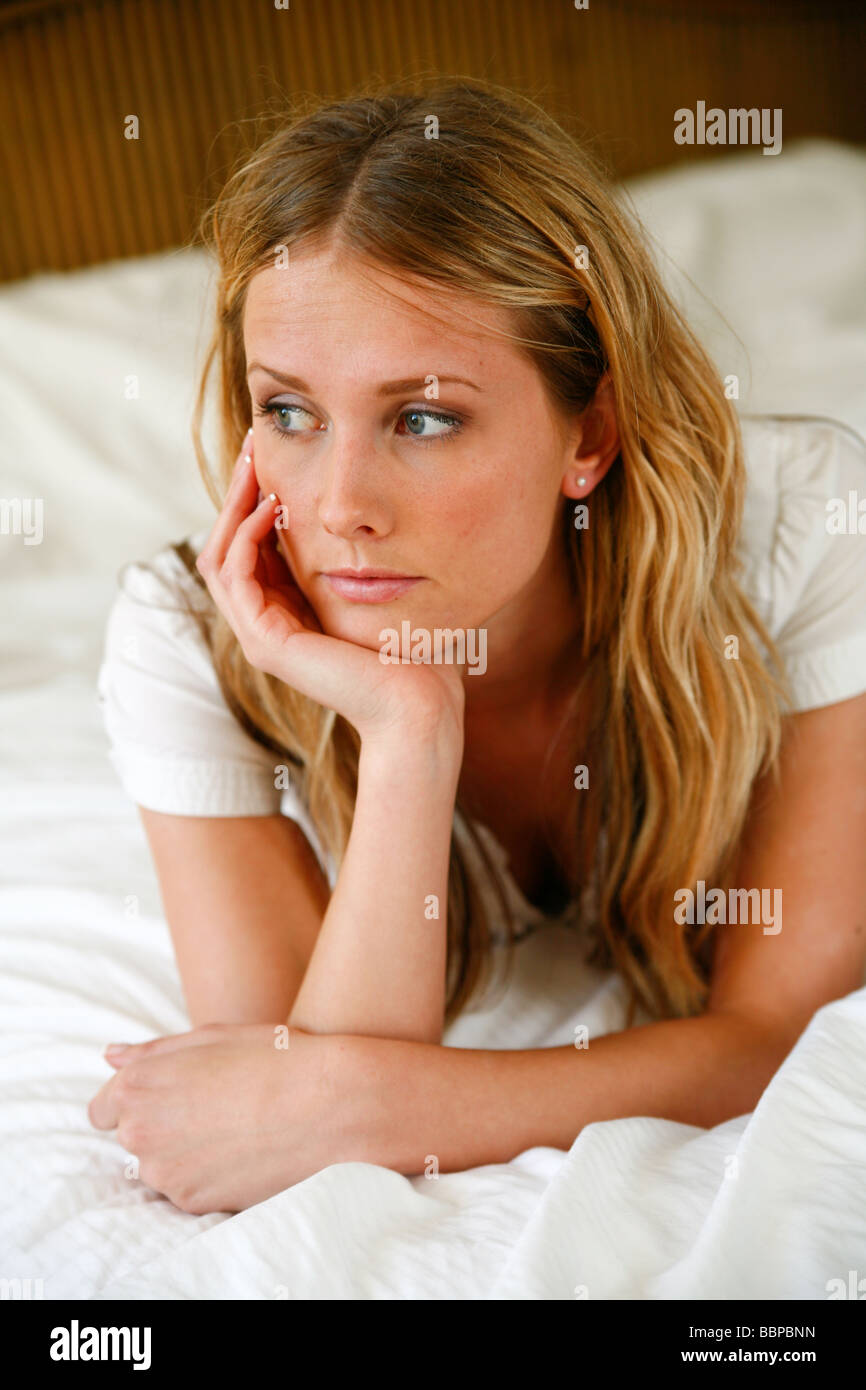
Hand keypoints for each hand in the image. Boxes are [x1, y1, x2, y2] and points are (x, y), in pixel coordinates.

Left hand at [87, 1024, 373, 1213]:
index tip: (171, 1097)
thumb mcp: (210, 1038)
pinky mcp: (192, 1201)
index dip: (138, 1101)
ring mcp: (165, 1172)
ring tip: (234, 1129)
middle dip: (161, 1125)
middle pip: (131, 1137)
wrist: (329, 1104)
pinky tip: (243, 1151)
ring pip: (159, 1166)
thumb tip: (110, 1057)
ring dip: (183, 1153)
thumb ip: (152, 1052)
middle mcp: (140, 1132)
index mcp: (137, 1085)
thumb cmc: (272, 1058)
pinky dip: (207, 1175)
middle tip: (214, 1108)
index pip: (103, 1109)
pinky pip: (186, 1189)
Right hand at [194, 431, 465, 748]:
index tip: (274, 450)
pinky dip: (245, 536)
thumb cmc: (415, 652)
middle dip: (238, 491)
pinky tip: (269, 506)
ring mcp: (260, 638)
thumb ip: (363, 556)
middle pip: (227, 544)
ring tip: (255, 463)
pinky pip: (235, 577)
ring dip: (234, 505)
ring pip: (220, 556)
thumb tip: (372, 509)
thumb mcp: (383, 589)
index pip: (251, 546)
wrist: (421, 705)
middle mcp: (265, 625)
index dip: (256, 497)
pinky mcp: (266, 644)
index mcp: (287, 613)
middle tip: (255, 443)